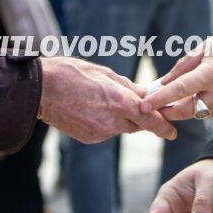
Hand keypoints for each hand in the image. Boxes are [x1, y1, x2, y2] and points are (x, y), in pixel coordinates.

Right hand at [38, 56, 176, 142]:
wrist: (40, 90)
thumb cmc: (71, 74)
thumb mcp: (104, 73)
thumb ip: (128, 87)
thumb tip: (145, 94)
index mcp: (119, 102)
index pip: (151, 121)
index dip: (164, 127)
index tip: (172, 132)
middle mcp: (112, 121)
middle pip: (136, 125)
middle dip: (138, 116)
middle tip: (129, 103)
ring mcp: (99, 132)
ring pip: (119, 128)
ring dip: (118, 118)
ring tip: (99, 99)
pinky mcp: (88, 138)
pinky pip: (104, 131)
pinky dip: (103, 122)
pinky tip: (89, 108)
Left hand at [142, 33, 212, 121]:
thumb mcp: (207, 47)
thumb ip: (184, 65)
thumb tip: (164, 82)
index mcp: (211, 73)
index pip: (179, 89)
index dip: (160, 99)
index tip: (143, 105)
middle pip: (186, 109)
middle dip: (169, 109)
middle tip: (156, 106)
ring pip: (199, 111)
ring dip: (190, 103)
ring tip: (194, 87)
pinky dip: (207, 103)